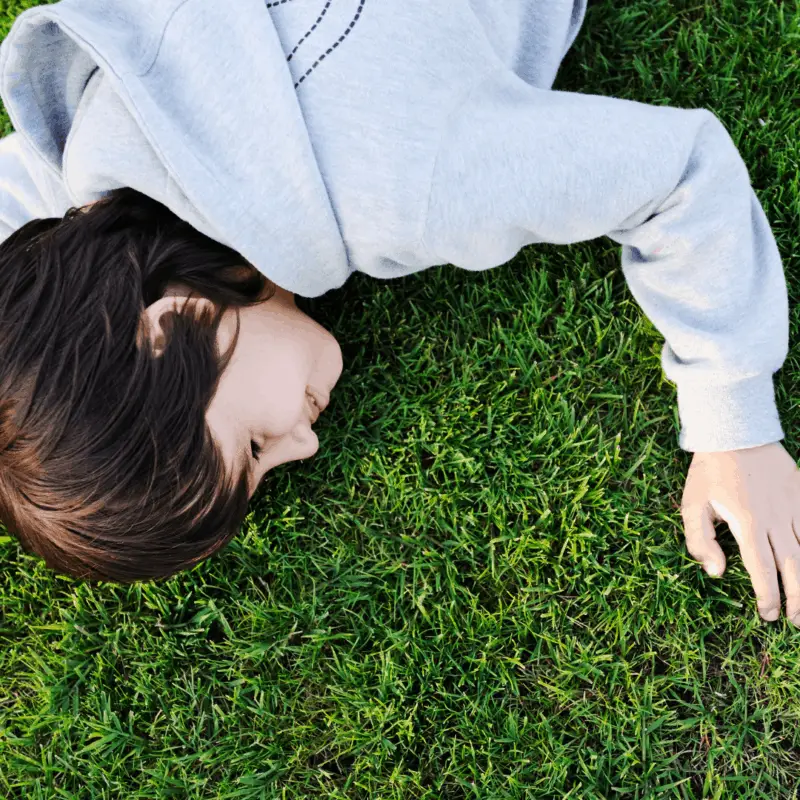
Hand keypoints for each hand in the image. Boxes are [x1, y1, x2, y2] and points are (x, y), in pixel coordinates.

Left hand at [680, 441, 799, 624]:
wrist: (735, 432)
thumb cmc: (709, 472)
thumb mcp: (692, 505)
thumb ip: (700, 541)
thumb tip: (717, 573)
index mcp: (748, 523)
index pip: (762, 569)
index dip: (767, 596)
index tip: (768, 615)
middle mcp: (776, 518)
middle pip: (792, 566)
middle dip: (797, 598)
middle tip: (796, 622)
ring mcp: (794, 506)